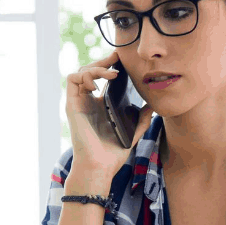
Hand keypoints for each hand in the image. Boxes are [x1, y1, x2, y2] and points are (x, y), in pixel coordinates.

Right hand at [65, 51, 154, 175]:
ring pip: (80, 72)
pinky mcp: (72, 106)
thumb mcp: (132, 133)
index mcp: (100, 105)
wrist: (100, 167)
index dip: (109, 66)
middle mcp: (88, 102)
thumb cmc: (112, 154)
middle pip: (90, 71)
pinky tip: (98, 82)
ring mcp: (79, 103)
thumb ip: (141, 120)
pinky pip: (72, 80)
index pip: (100, 78)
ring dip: (95, 67)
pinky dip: (84, 75)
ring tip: (112, 73)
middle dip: (102, 61)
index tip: (123, 61)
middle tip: (117, 57)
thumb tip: (153, 106)